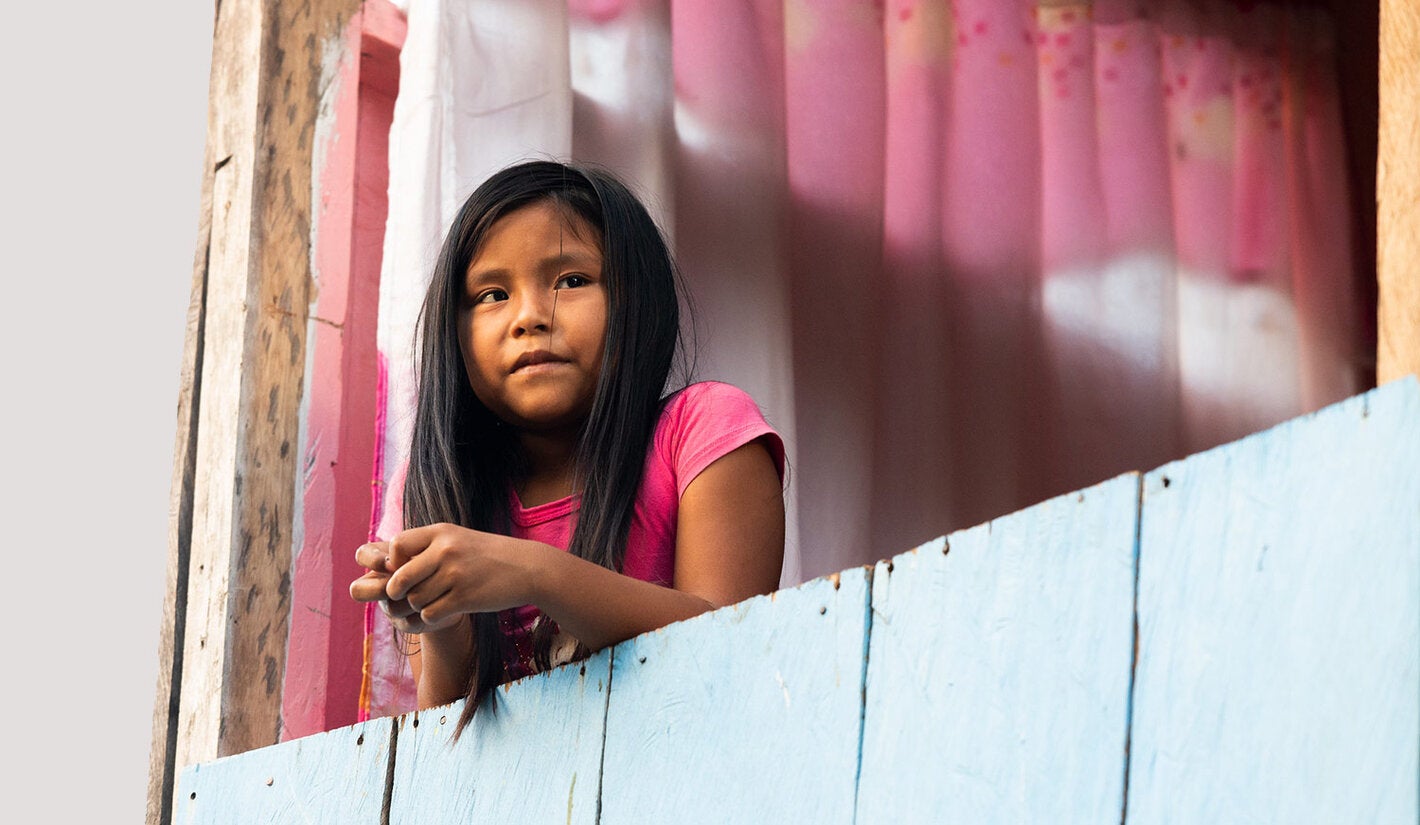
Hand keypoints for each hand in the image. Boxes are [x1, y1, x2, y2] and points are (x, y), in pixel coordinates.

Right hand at [350, 541, 448, 633]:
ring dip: (412, 599)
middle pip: (359, 590)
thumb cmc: (443, 558)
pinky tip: (440, 605)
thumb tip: (395, 568)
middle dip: (380, 589)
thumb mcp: (429, 548)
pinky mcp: (404, 623)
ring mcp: (389, 605)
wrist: (460, 584)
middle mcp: (380, 583)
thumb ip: (410, 550)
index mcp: (383, 559)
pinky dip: (425, 613)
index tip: (391, 563)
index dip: (371, 560)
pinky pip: (407, 622)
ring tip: (433, 591)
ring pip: (390, 607)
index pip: (362, 554)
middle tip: (401, 586)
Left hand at [379, 523, 539, 627]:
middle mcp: (445, 551)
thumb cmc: (489, 555)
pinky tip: (445, 609)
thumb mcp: (459, 539)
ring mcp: (455, 575)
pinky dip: (433, 616)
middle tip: (406, 595)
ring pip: (414, 600)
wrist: (528, 568)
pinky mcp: (464, 598)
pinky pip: (430, 614)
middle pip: (400, 579)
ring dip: (419, 605)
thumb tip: (391, 564)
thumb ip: (428, 547)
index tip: (403, 570)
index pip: (397, 545)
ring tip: (434, 600)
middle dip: (397, 592)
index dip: (393, 562)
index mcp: (441, 532)